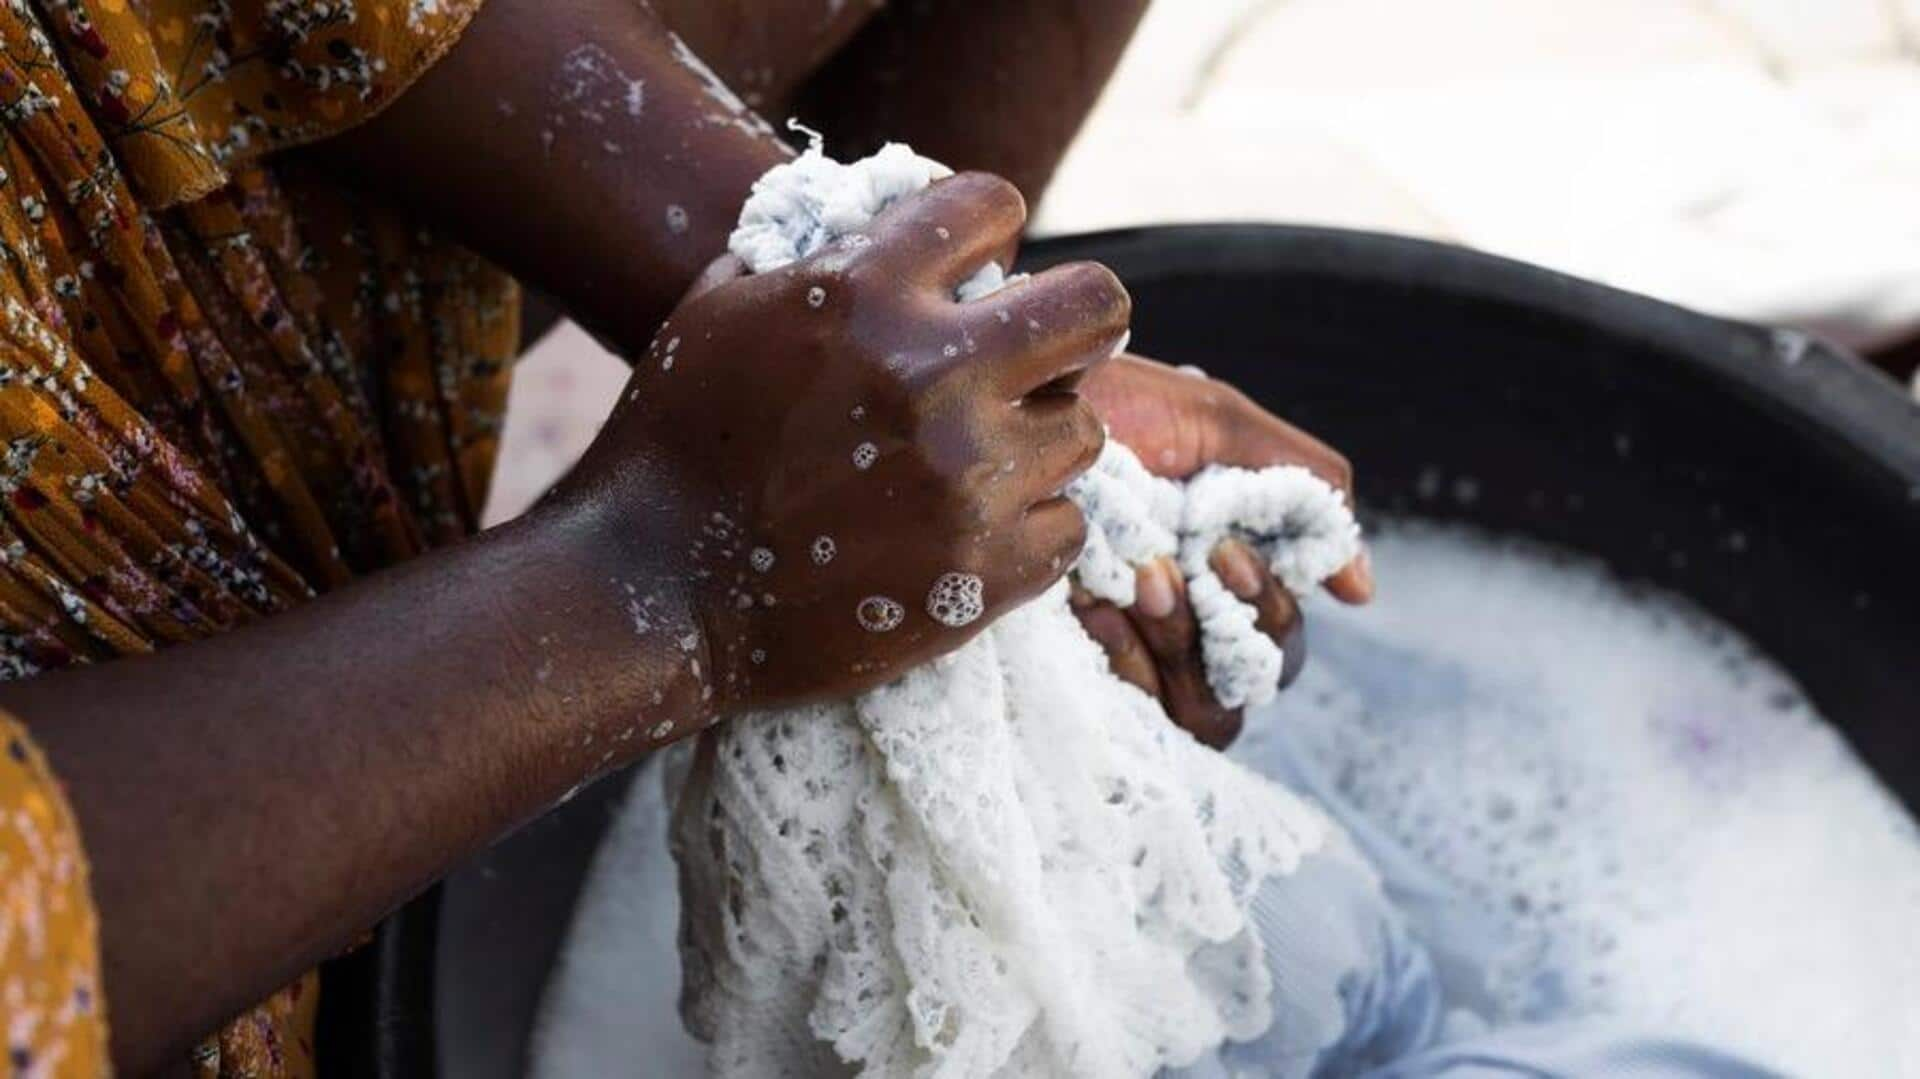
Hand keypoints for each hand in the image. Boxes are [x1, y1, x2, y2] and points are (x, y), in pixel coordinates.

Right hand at [558, 173, 1127, 711]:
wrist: (652, 596)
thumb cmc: (670, 445)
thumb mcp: (718, 313)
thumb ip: (810, 258)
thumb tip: (879, 224)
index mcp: (864, 293)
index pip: (995, 206)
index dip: (990, 233)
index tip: (979, 269)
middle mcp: (933, 375)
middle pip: (1097, 308)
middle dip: (1073, 323)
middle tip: (1041, 354)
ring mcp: (968, 480)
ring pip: (1085, 429)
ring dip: (1040, 438)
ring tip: (982, 460)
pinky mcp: (985, 573)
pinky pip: (1068, 527)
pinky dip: (1029, 529)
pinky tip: (972, 530)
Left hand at [1073, 354, 1371, 746]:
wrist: (1014, 404)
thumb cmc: (1111, 405)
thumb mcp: (1216, 425)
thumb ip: (1302, 490)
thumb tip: (1360, 590)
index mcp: (1222, 572)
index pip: (1280, 640)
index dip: (1272, 611)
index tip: (1229, 557)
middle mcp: (1184, 623)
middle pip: (1255, 684)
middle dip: (1232, 625)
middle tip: (1185, 567)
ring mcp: (1131, 653)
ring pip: (1207, 713)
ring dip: (1181, 644)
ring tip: (1139, 583)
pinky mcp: (1076, 671)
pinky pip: (1140, 716)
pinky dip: (1127, 660)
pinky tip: (1093, 605)